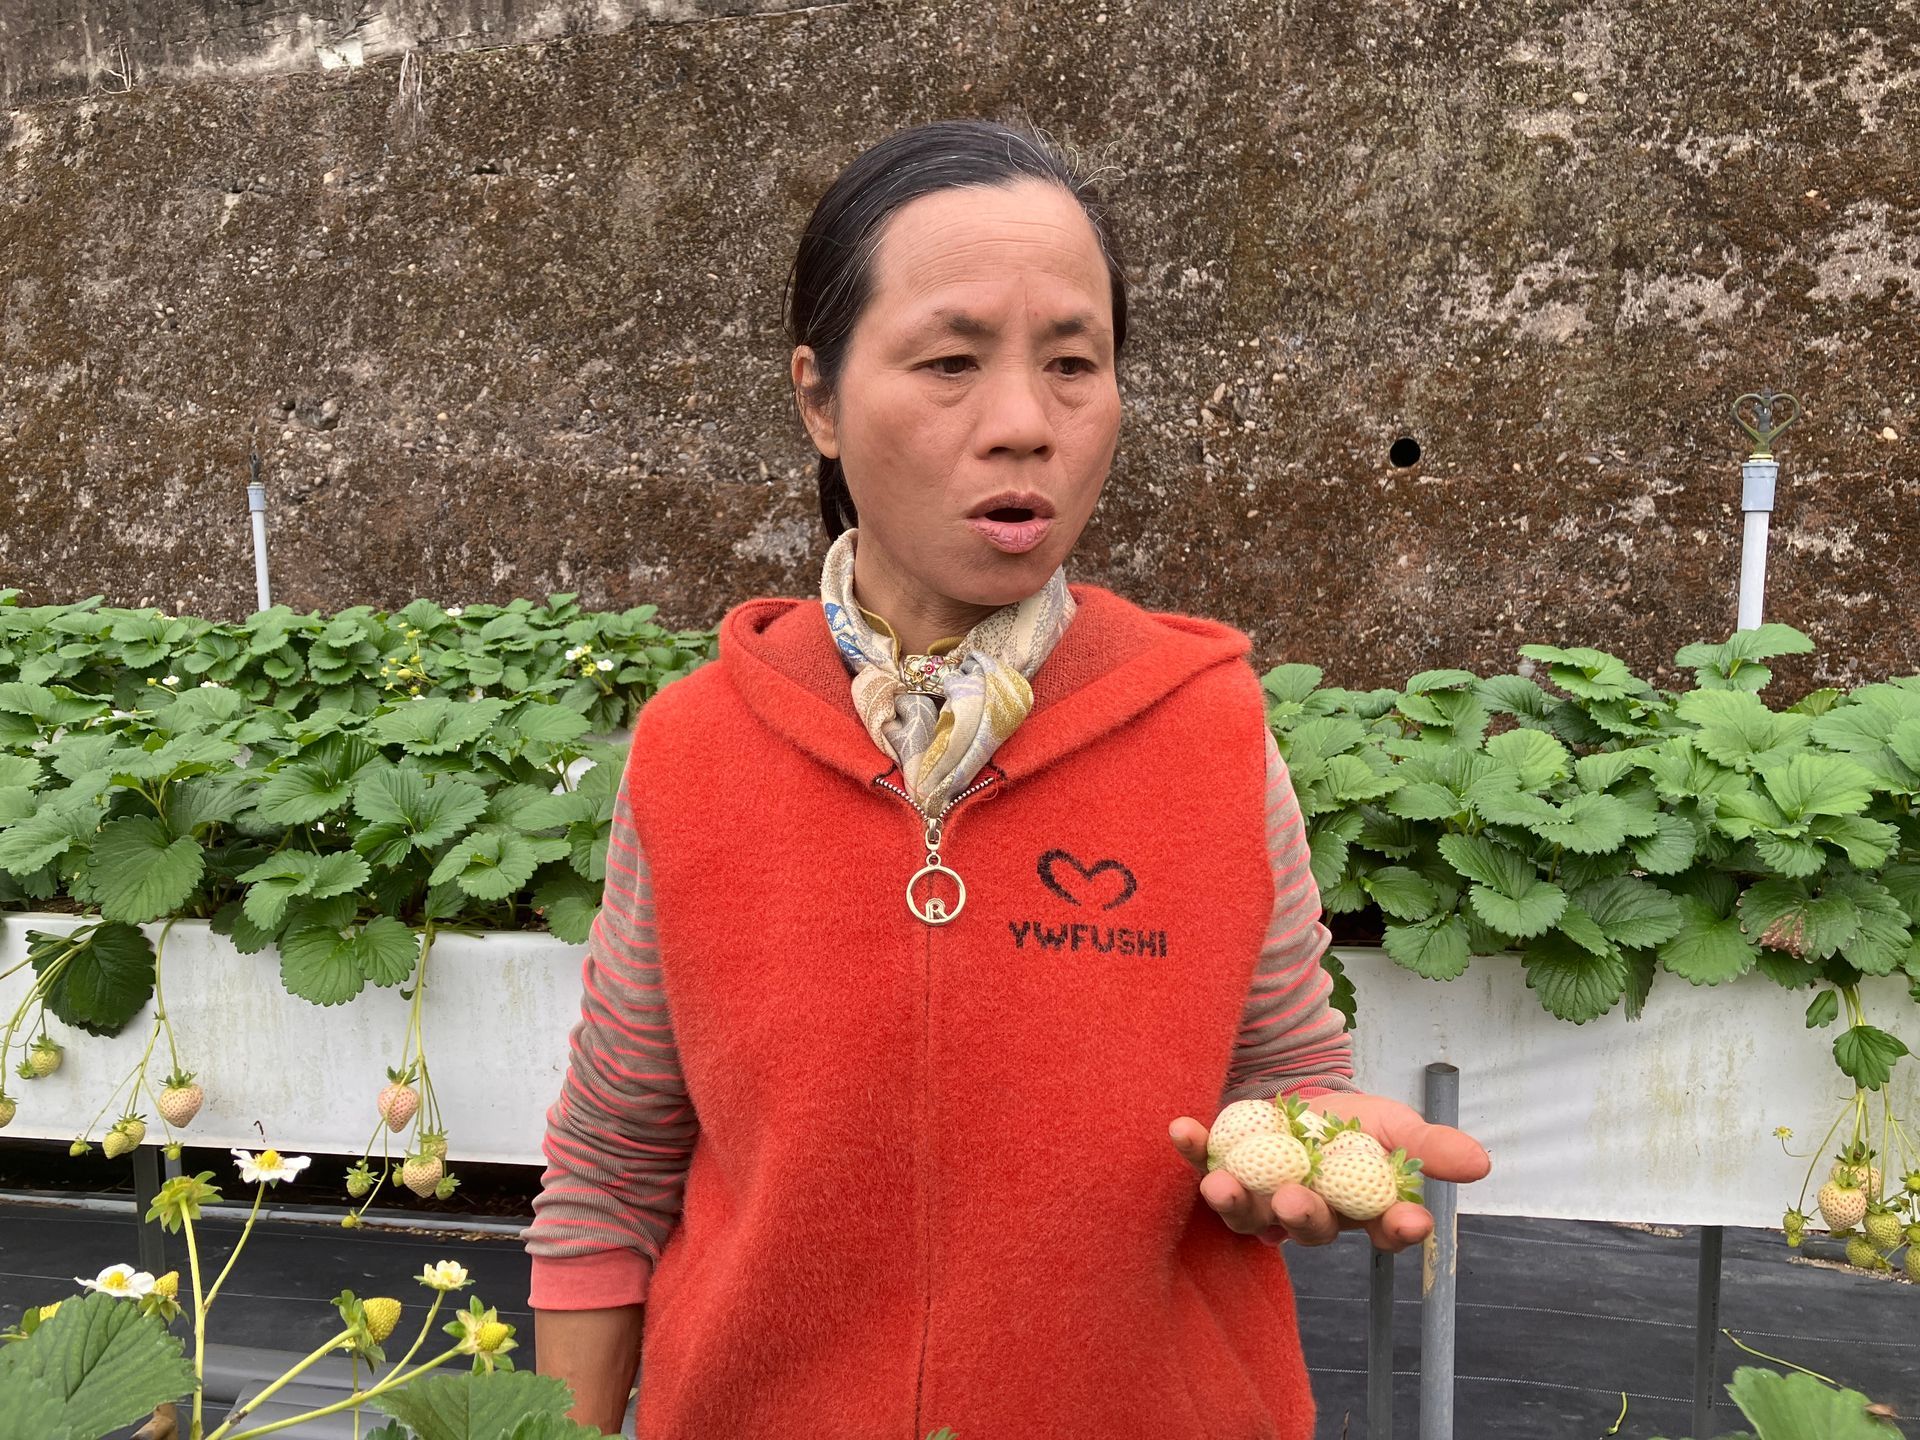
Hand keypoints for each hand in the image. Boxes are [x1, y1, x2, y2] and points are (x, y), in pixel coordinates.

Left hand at [1168, 1091, 1490, 1253]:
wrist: (1301, 1092)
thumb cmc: (1354, 1121)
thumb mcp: (1396, 1126)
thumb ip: (1430, 1148)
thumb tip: (1482, 1163)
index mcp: (1358, 1209)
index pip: (1383, 1229)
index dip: (1396, 1229)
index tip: (1411, 1222)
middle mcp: (1308, 1214)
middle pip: (1309, 1228)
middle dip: (1303, 1217)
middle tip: (1296, 1201)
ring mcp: (1261, 1198)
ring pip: (1249, 1214)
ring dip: (1234, 1200)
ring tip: (1221, 1182)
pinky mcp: (1222, 1169)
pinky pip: (1202, 1165)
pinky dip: (1190, 1149)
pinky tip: (1181, 1128)